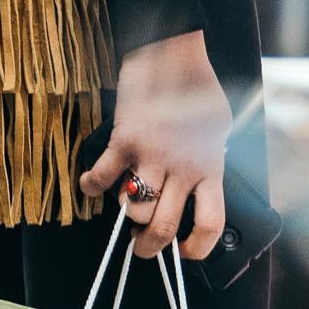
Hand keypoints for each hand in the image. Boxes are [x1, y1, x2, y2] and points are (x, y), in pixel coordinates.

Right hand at [77, 30, 230, 260]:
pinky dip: (91, 186)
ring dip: (125, 217)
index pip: (209, 223)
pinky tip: (89, 186)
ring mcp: (151, 155)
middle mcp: (182, 168)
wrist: (172, 54)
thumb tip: (204, 181)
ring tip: (124, 214)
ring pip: (133, 208)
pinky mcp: (125, 140)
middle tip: (141, 248)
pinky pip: (103, 176)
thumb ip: (211, 158)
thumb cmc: (199, 89)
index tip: (184, 253)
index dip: (196, 248)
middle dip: (149, 247)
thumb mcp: (219, 129)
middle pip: (162, 226)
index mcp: (209, 167)